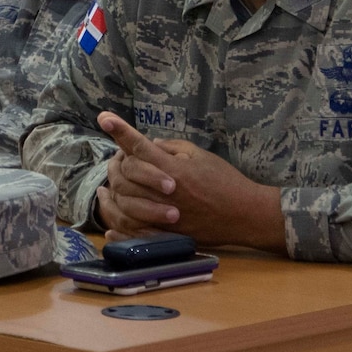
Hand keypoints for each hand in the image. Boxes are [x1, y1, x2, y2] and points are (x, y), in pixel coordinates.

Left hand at [93, 112, 285, 250]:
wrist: (246, 215)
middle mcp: (163, 192)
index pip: (139, 146)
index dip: (120, 131)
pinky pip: (132, 229)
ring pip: (123, 201)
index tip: (104, 118)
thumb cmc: (226, 181)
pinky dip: (118, 222)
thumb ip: (172, 148)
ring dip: (111, 192)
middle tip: (114, 159)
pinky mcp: (165, 233)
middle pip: (125, 174)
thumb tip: (147, 145)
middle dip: (115, 163)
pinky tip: (110, 217)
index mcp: (173, 169)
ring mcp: (162, 215)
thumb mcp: (201, 155)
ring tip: (106, 186)